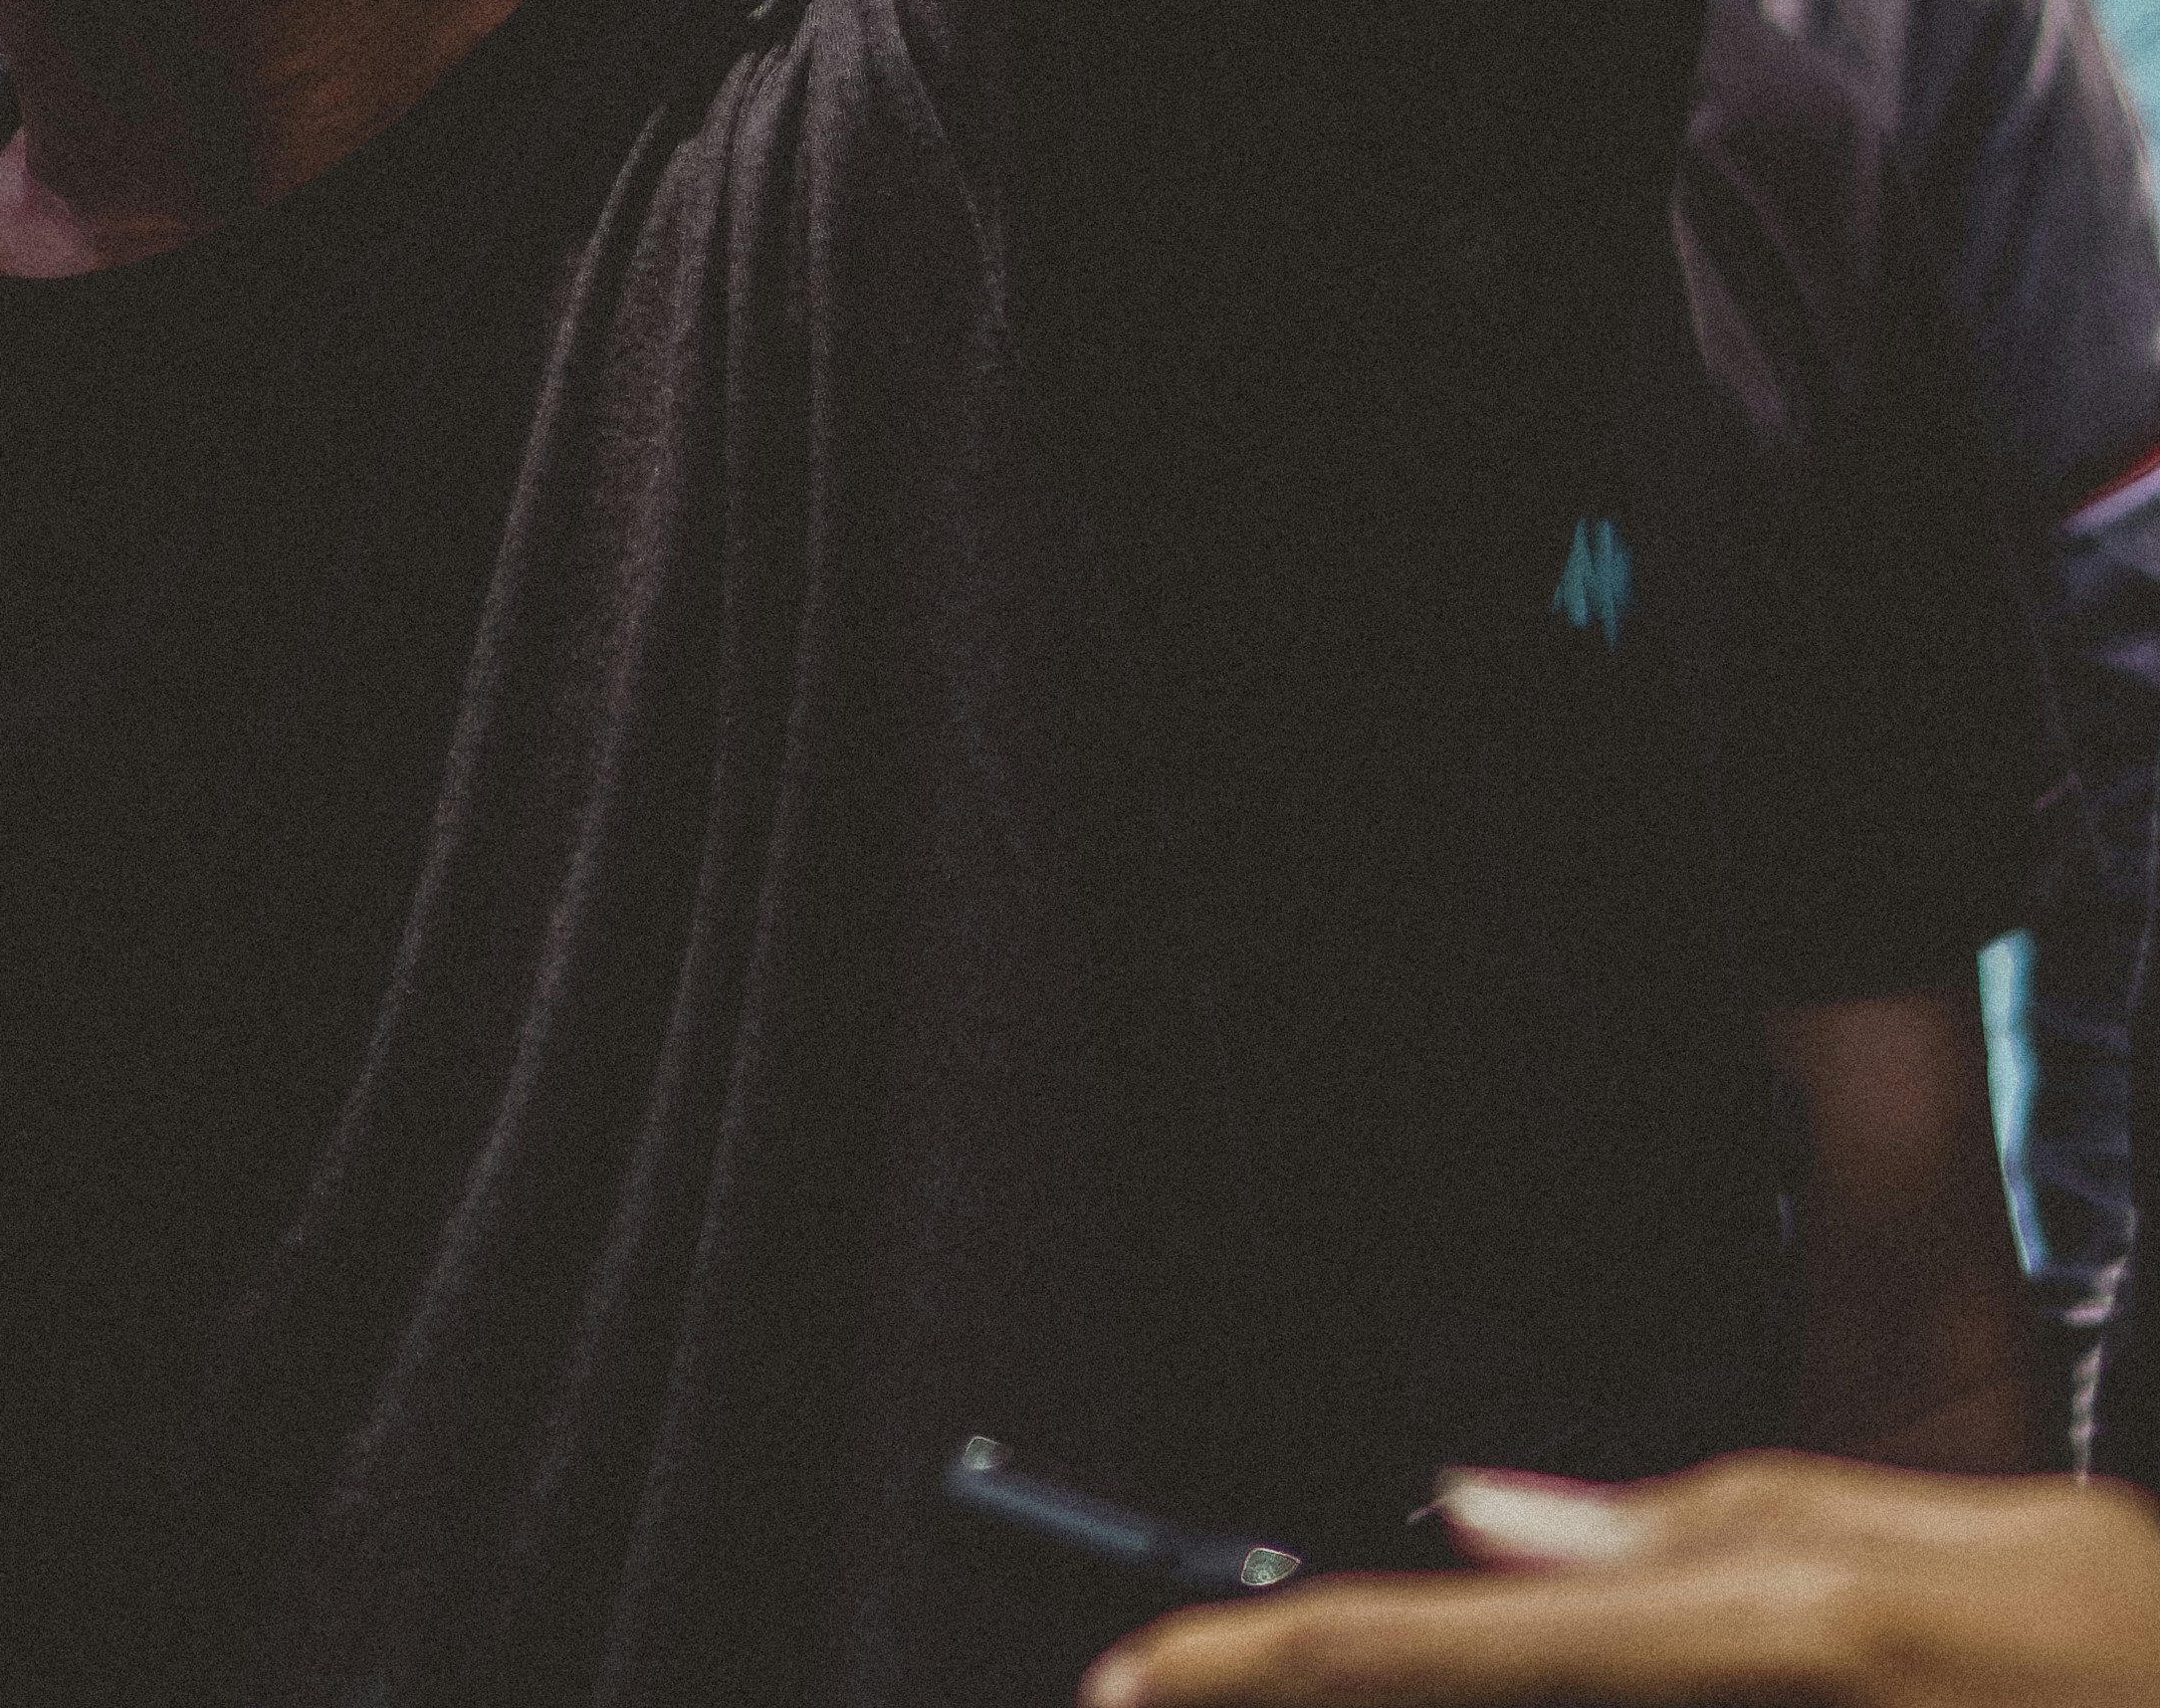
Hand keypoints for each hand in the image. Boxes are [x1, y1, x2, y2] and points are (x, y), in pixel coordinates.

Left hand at [1086, 1459, 2159, 1707]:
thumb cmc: (2112, 1644)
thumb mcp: (1911, 1543)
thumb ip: (1700, 1525)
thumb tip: (1479, 1515)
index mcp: (1760, 1627)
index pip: (1450, 1644)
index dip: (1269, 1658)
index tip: (1141, 1673)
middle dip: (1345, 1692)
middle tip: (1215, 1680)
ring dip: (1481, 1694)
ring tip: (1415, 1668)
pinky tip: (1580, 1669)